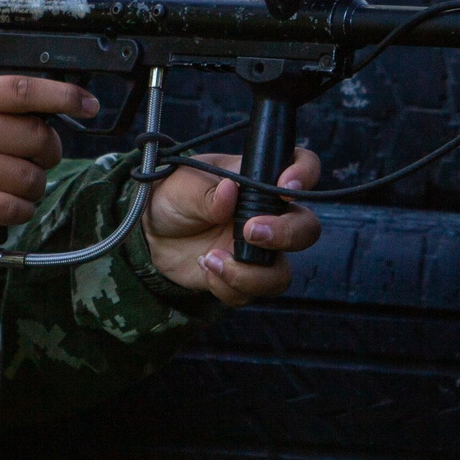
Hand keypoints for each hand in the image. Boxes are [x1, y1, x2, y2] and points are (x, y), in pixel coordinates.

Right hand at [0, 76, 95, 227]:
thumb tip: (46, 118)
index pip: (24, 90)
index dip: (64, 96)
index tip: (89, 104)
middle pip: (38, 139)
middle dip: (48, 151)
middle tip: (38, 156)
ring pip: (31, 178)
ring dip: (36, 185)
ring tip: (18, 182)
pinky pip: (13, 209)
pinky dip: (21, 210)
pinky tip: (10, 204)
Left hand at [144, 148, 324, 307]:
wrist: (153, 234)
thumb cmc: (174, 198)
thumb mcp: (182, 186)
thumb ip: (206, 193)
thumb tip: (229, 192)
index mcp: (259, 181)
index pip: (302, 167)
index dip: (304, 175)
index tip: (284, 188)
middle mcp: (269, 216)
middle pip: (306, 229)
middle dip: (285, 235)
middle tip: (250, 232)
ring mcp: (260, 251)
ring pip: (282, 273)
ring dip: (250, 275)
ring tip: (212, 259)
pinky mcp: (245, 277)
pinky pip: (251, 292)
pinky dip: (227, 286)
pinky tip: (205, 267)